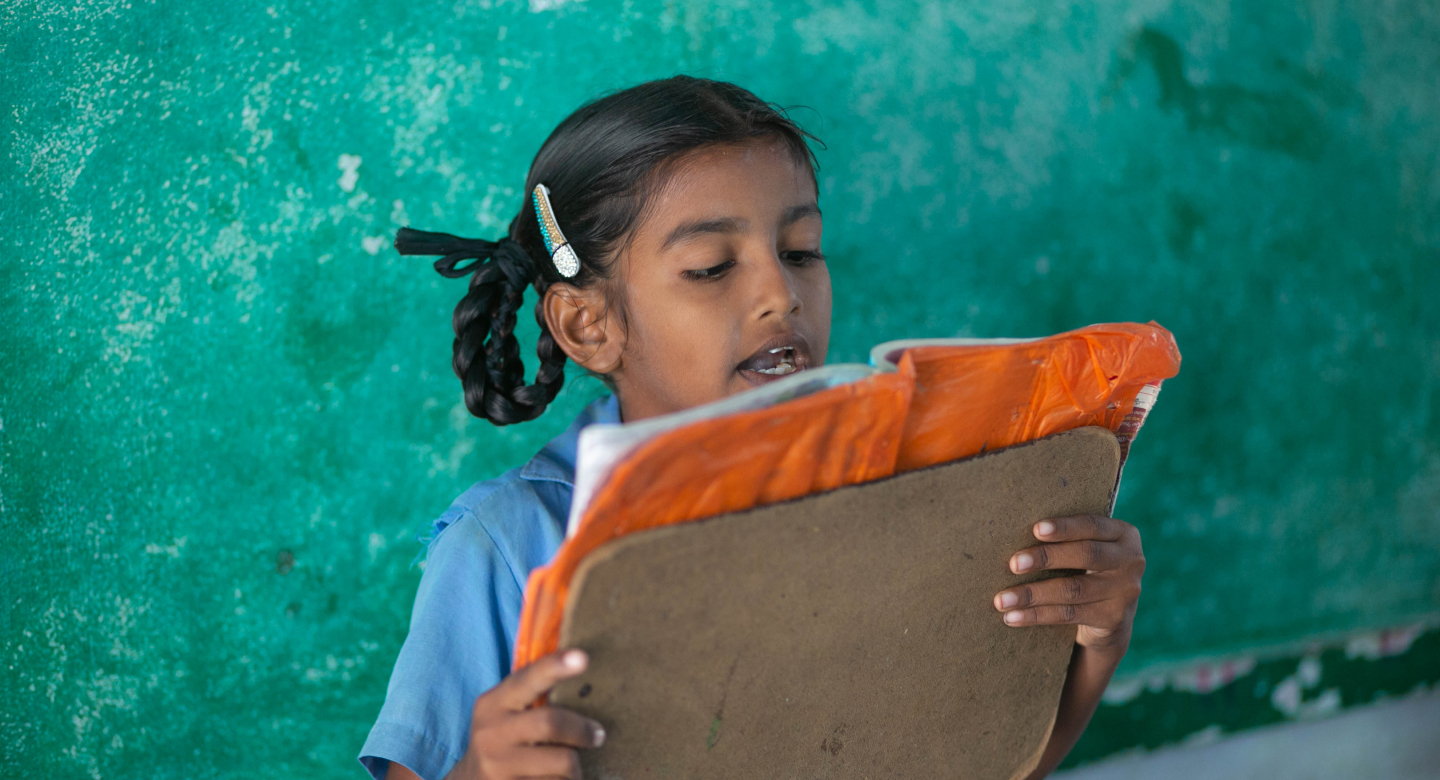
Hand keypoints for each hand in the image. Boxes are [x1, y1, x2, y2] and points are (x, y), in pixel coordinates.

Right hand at [443, 649, 605, 779]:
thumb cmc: (500, 740)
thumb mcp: (504, 713)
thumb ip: (530, 694)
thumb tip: (579, 663)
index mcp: (493, 703)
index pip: (528, 679)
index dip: (555, 667)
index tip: (582, 657)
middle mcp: (492, 732)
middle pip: (550, 722)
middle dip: (582, 730)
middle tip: (598, 736)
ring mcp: (497, 765)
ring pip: (560, 761)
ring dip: (575, 767)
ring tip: (572, 768)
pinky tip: (554, 779)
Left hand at [993, 515, 1144, 653]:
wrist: (1111, 617)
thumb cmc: (1086, 570)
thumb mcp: (1086, 550)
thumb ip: (1066, 539)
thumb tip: (1013, 530)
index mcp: (1124, 534)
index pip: (1091, 525)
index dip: (1064, 527)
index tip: (1035, 529)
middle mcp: (1131, 561)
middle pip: (1085, 555)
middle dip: (1046, 558)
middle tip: (1013, 563)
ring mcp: (1126, 591)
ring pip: (1072, 589)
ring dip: (1032, 594)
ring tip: (1002, 599)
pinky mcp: (1114, 618)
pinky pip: (1069, 614)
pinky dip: (1037, 616)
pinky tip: (1013, 617)